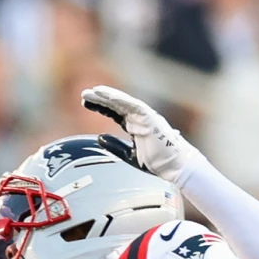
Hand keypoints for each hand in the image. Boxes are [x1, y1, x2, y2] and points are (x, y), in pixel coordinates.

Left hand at [81, 85, 202, 186]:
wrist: (174, 167)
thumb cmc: (157, 161)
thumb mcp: (128, 154)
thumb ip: (115, 146)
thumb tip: (100, 138)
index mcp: (134, 125)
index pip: (114, 112)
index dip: (100, 107)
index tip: (85, 104)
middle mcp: (139, 118)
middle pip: (116, 105)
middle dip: (100, 99)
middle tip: (84, 95)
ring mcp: (145, 116)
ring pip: (123, 102)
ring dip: (108, 96)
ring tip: (93, 91)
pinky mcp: (150, 117)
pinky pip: (133, 105)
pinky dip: (120, 99)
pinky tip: (108, 96)